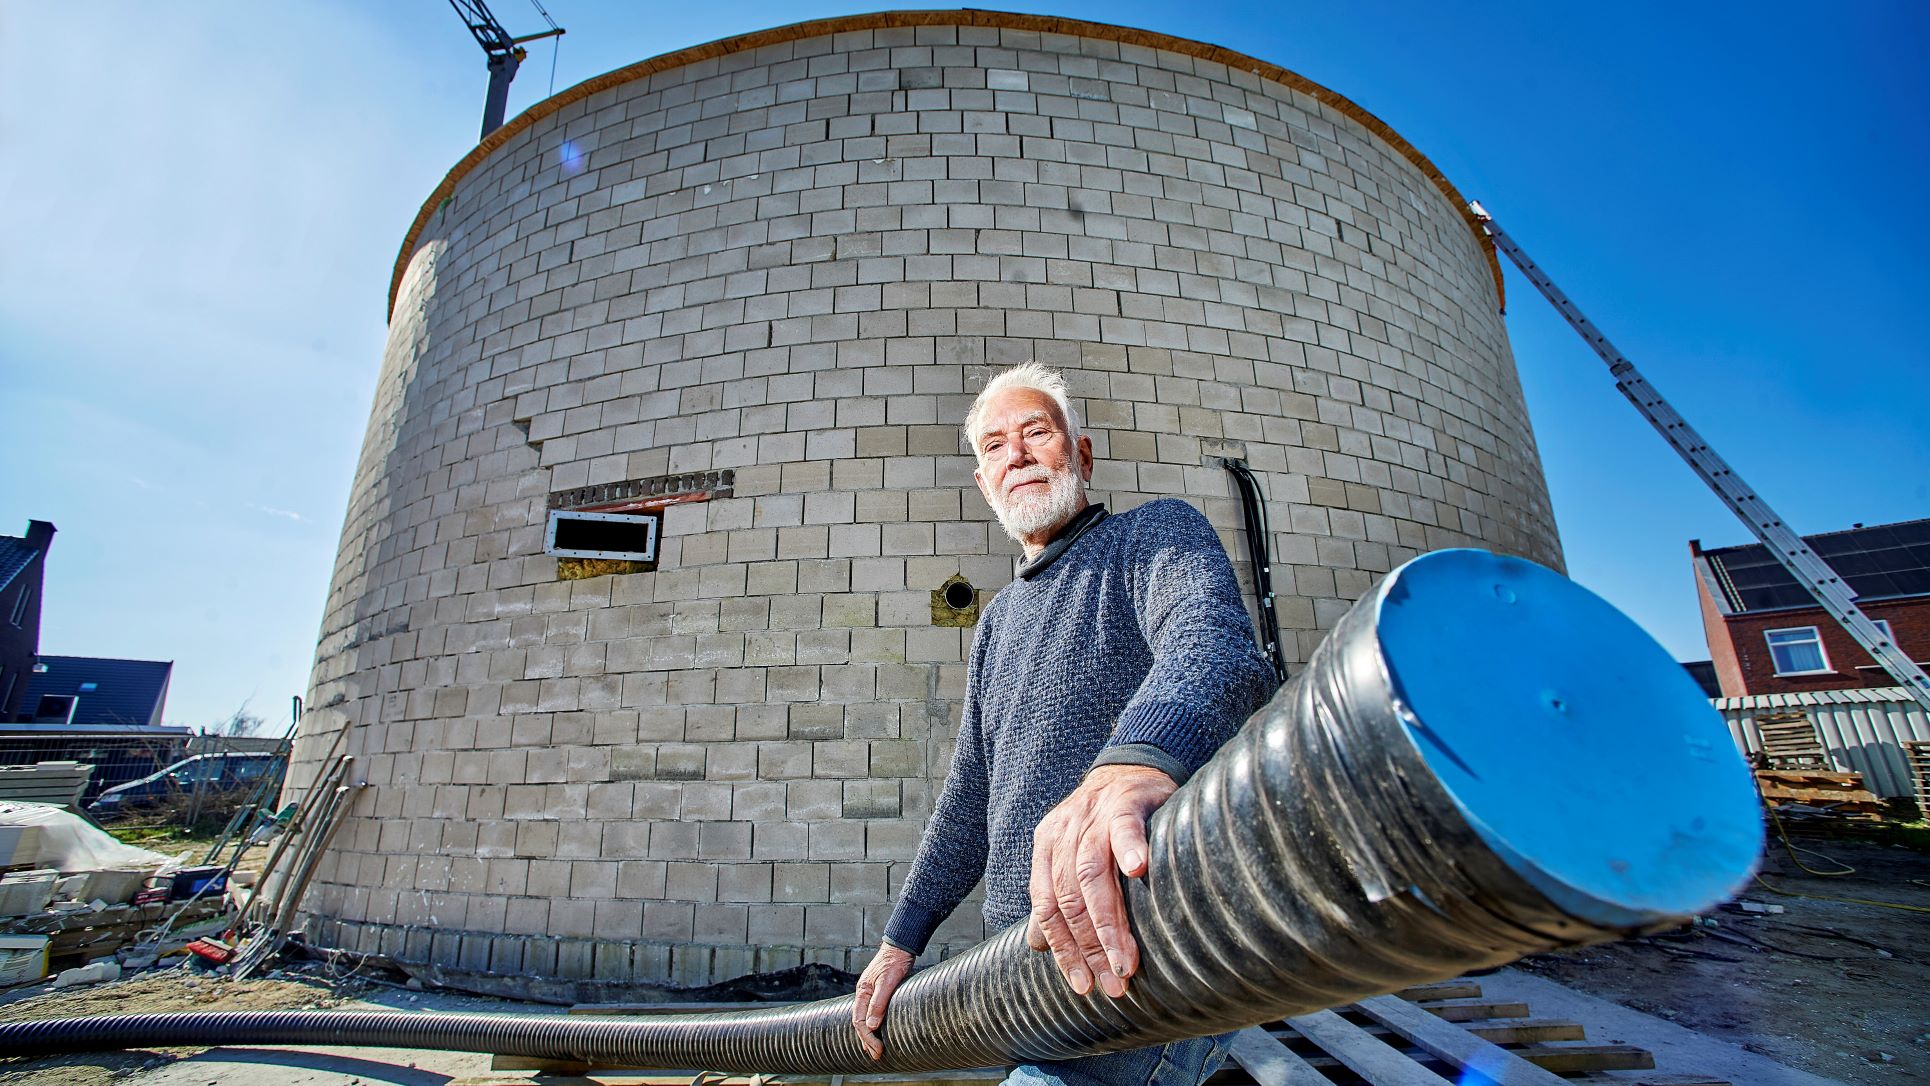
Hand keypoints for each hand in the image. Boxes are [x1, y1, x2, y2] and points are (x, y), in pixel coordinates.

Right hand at [851, 941, 915, 1059]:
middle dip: (867, 1041)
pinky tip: (879, 1031)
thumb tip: (872, 1026)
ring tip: (875, 1050)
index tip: (878, 1049)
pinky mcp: (878, 992)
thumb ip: (879, 1003)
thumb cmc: (894, 962)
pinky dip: (873, 1025)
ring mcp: (870, 993)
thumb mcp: (888, 982)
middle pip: (860, 1022)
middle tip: (876, 1055)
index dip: (867, 1038)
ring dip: (869, 1036)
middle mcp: (863, 994)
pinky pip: (872, 1013)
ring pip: (865, 1019)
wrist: (901, 946)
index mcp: (862, 992)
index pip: (859, 1021)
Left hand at [1026, 763, 1176, 998]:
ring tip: (1125, 958)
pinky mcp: (1126, 803)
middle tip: (1112, 983)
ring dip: (1108, 922)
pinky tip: (1139, 869)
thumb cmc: (1105, 822)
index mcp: (1047, 849)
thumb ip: (1055, 898)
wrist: (1131, 768)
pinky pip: (1124, 826)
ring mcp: (1094, 818)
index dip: (1064, 950)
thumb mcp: (1072, 856)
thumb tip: (1036, 945)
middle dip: (1089, 948)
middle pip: (1069, 899)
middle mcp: (1065, 834)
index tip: (1083, 984)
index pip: (1048, 908)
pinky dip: (1130, 847)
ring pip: (1092, 875)